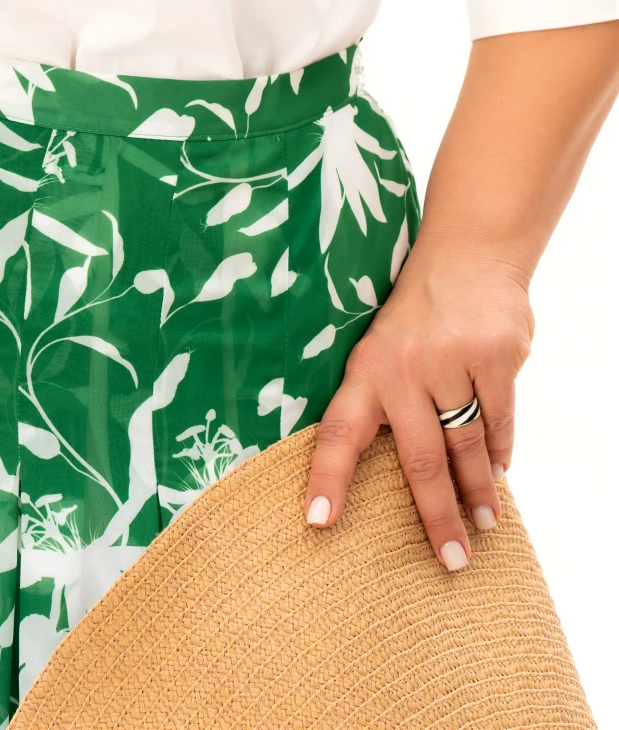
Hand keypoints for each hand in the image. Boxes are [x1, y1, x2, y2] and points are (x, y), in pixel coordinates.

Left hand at [301, 238, 533, 568]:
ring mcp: (451, 361)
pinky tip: (499, 474)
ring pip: (466, 446)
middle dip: (437, 518)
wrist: (466, 255)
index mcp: (365, 369)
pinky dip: (500, 453)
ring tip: (484, 525)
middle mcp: (403, 367)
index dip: (327, 478)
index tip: (317, 523)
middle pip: (420, 461)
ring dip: (477, 492)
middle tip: (451, 561)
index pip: (337, 430)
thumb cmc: (417, 317)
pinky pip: (499, 420)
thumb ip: (382, 403)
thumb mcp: (382, 349)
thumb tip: (385, 478)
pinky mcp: (493, 355)